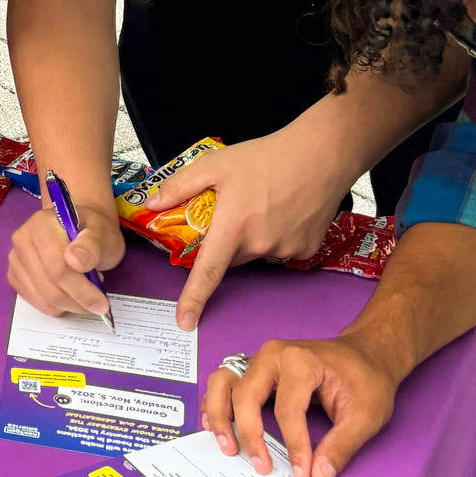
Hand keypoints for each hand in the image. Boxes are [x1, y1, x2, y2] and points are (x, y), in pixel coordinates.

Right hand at [7, 198, 124, 318]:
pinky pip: (36, 302)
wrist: (83, 230)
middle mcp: (22, 240)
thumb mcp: (103, 233)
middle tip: (99, 302)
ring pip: (42, 299)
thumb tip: (75, 260)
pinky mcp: (15, 276)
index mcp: (41, 224)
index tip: (101, 303)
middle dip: (77, 301)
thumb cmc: (93, 231)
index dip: (80, 290)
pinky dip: (58, 307)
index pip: (56, 267)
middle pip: (48, 287)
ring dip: (69, 305)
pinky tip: (71, 294)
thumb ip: (92, 245)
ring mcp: (16, 260)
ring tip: (86, 290)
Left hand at [146, 129, 354, 329]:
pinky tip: (284, 210)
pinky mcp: (307, 249)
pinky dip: (277, 236)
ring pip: (256, 254)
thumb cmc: (267, 156)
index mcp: (233, 227)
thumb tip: (153, 203)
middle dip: (225, 241)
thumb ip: (180, 186)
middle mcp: (260, 244)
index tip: (184, 322)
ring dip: (252, 239)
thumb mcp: (215, 164)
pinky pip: (282, 250)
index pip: (208, 272)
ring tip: (262, 204)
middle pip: (230, 258)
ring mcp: (286, 249)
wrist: (322, 154)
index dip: (194, 299)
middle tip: (232, 211)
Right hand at [203, 334, 399, 476]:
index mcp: (300, 361)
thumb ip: (341, 447)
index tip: (301, 473)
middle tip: (261, 465)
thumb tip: (319, 476)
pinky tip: (216, 427)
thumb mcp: (365, 415)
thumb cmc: (366, 379)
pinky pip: (224, 383)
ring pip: (223, 383)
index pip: (287, 410)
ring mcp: (259, 359)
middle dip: (249, 434)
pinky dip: (216, 405)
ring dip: (219, 416)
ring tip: (228, 446)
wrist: (365, 353)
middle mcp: (272, 355)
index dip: (294, 446)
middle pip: (245, 395)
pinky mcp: (254, 368)